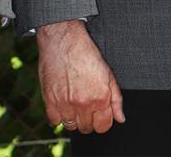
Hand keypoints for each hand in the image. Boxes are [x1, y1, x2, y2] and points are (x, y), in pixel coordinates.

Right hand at [37, 20, 124, 134]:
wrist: (64, 41)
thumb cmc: (86, 54)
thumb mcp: (108, 74)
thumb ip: (116, 99)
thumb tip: (120, 118)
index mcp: (100, 98)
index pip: (103, 127)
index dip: (103, 121)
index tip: (100, 114)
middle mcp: (83, 104)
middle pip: (87, 128)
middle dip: (89, 119)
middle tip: (86, 104)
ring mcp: (65, 104)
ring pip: (71, 126)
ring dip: (74, 118)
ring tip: (74, 102)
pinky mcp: (50, 102)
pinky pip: (54, 121)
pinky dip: (58, 115)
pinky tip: (63, 103)